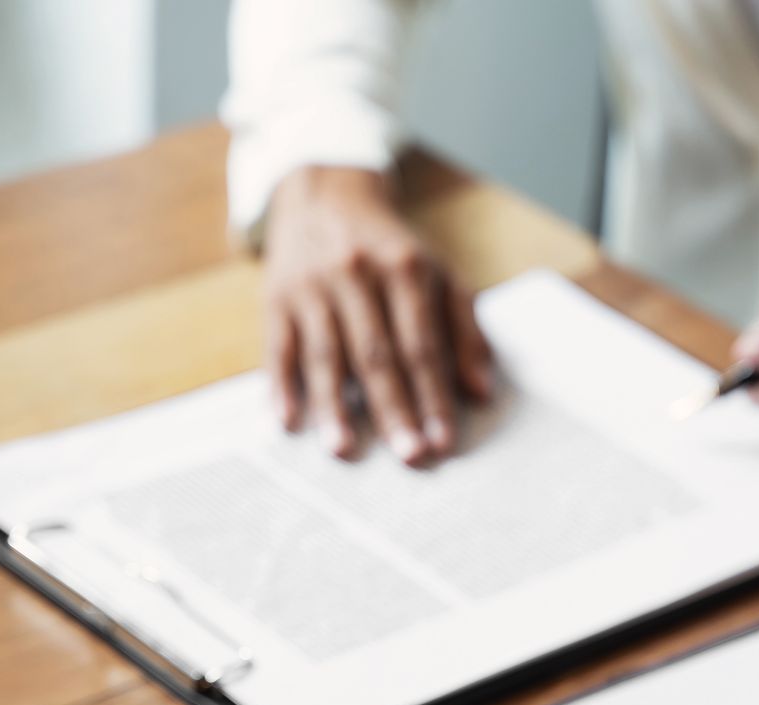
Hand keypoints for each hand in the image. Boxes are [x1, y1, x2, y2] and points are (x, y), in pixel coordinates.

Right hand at [261, 167, 493, 463]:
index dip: (434, 395)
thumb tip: (482, 391)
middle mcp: (357, 275)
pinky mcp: (276, 298)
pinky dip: (283, 384)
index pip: (422, 344)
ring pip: (326, 354)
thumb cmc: (391, 251)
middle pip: (377, 354)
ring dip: (334, 406)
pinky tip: (288, 420)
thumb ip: (465, 330)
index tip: (443, 440)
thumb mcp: (438, 275)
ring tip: (343, 449)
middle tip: (409, 455)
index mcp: (405, 269)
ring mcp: (312, 287)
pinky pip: (278, 347)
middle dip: (394, 409)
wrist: (325, 195)